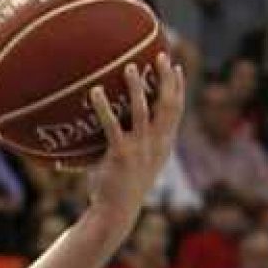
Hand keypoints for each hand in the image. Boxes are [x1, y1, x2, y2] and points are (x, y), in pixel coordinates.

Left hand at [84, 54, 184, 223]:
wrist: (115, 212)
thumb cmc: (116, 188)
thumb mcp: (127, 165)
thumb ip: (121, 147)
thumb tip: (88, 140)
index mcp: (163, 145)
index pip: (177, 111)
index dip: (179, 88)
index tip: (176, 67)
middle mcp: (157, 144)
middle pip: (169, 104)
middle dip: (166, 79)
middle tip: (159, 55)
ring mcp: (141, 149)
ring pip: (144, 110)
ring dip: (138, 87)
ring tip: (130, 67)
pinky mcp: (122, 154)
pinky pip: (112, 125)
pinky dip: (103, 107)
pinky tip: (94, 92)